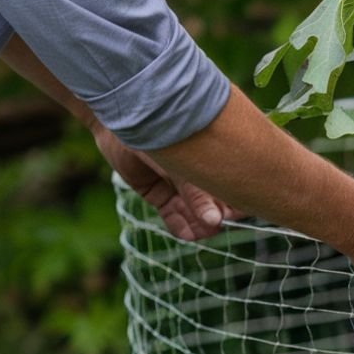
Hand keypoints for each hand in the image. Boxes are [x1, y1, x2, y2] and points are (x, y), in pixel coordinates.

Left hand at [92, 124, 244, 240]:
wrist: (117, 119)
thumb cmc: (156, 135)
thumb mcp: (180, 166)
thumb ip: (196, 195)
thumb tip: (215, 223)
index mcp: (211, 155)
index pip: (232, 184)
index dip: (236, 202)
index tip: (234, 214)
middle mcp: (196, 171)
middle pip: (214, 203)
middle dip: (216, 217)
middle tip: (214, 225)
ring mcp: (176, 184)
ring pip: (192, 213)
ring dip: (197, 225)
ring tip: (198, 233)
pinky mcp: (157, 193)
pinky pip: (172, 215)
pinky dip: (179, 226)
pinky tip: (186, 234)